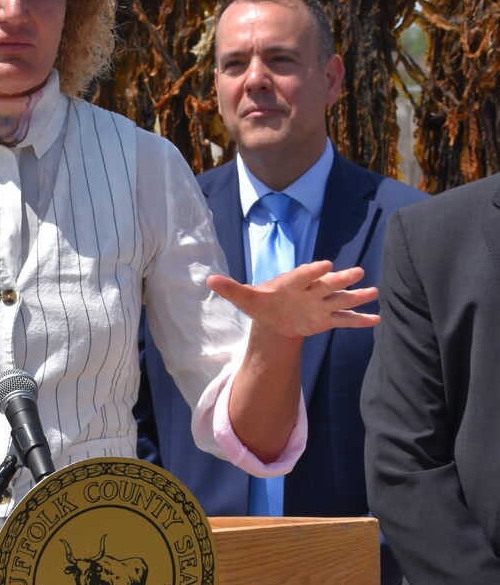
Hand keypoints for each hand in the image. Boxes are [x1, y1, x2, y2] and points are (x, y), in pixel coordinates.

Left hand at [208, 260, 378, 338]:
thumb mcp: (245, 298)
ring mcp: (321, 304)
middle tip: (356, 271)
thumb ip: (232, 289)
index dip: (313, 270)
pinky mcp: (327, 318)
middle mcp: (311, 289)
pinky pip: (345, 320)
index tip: (325, 264)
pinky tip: (376, 319)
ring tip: (373, 291)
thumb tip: (208, 280)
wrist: (275, 315)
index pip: (304, 274)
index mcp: (293, 281)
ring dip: (356, 295)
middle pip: (328, 283)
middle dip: (340, 278)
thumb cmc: (262, 302)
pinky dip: (359, 320)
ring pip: (341, 299)